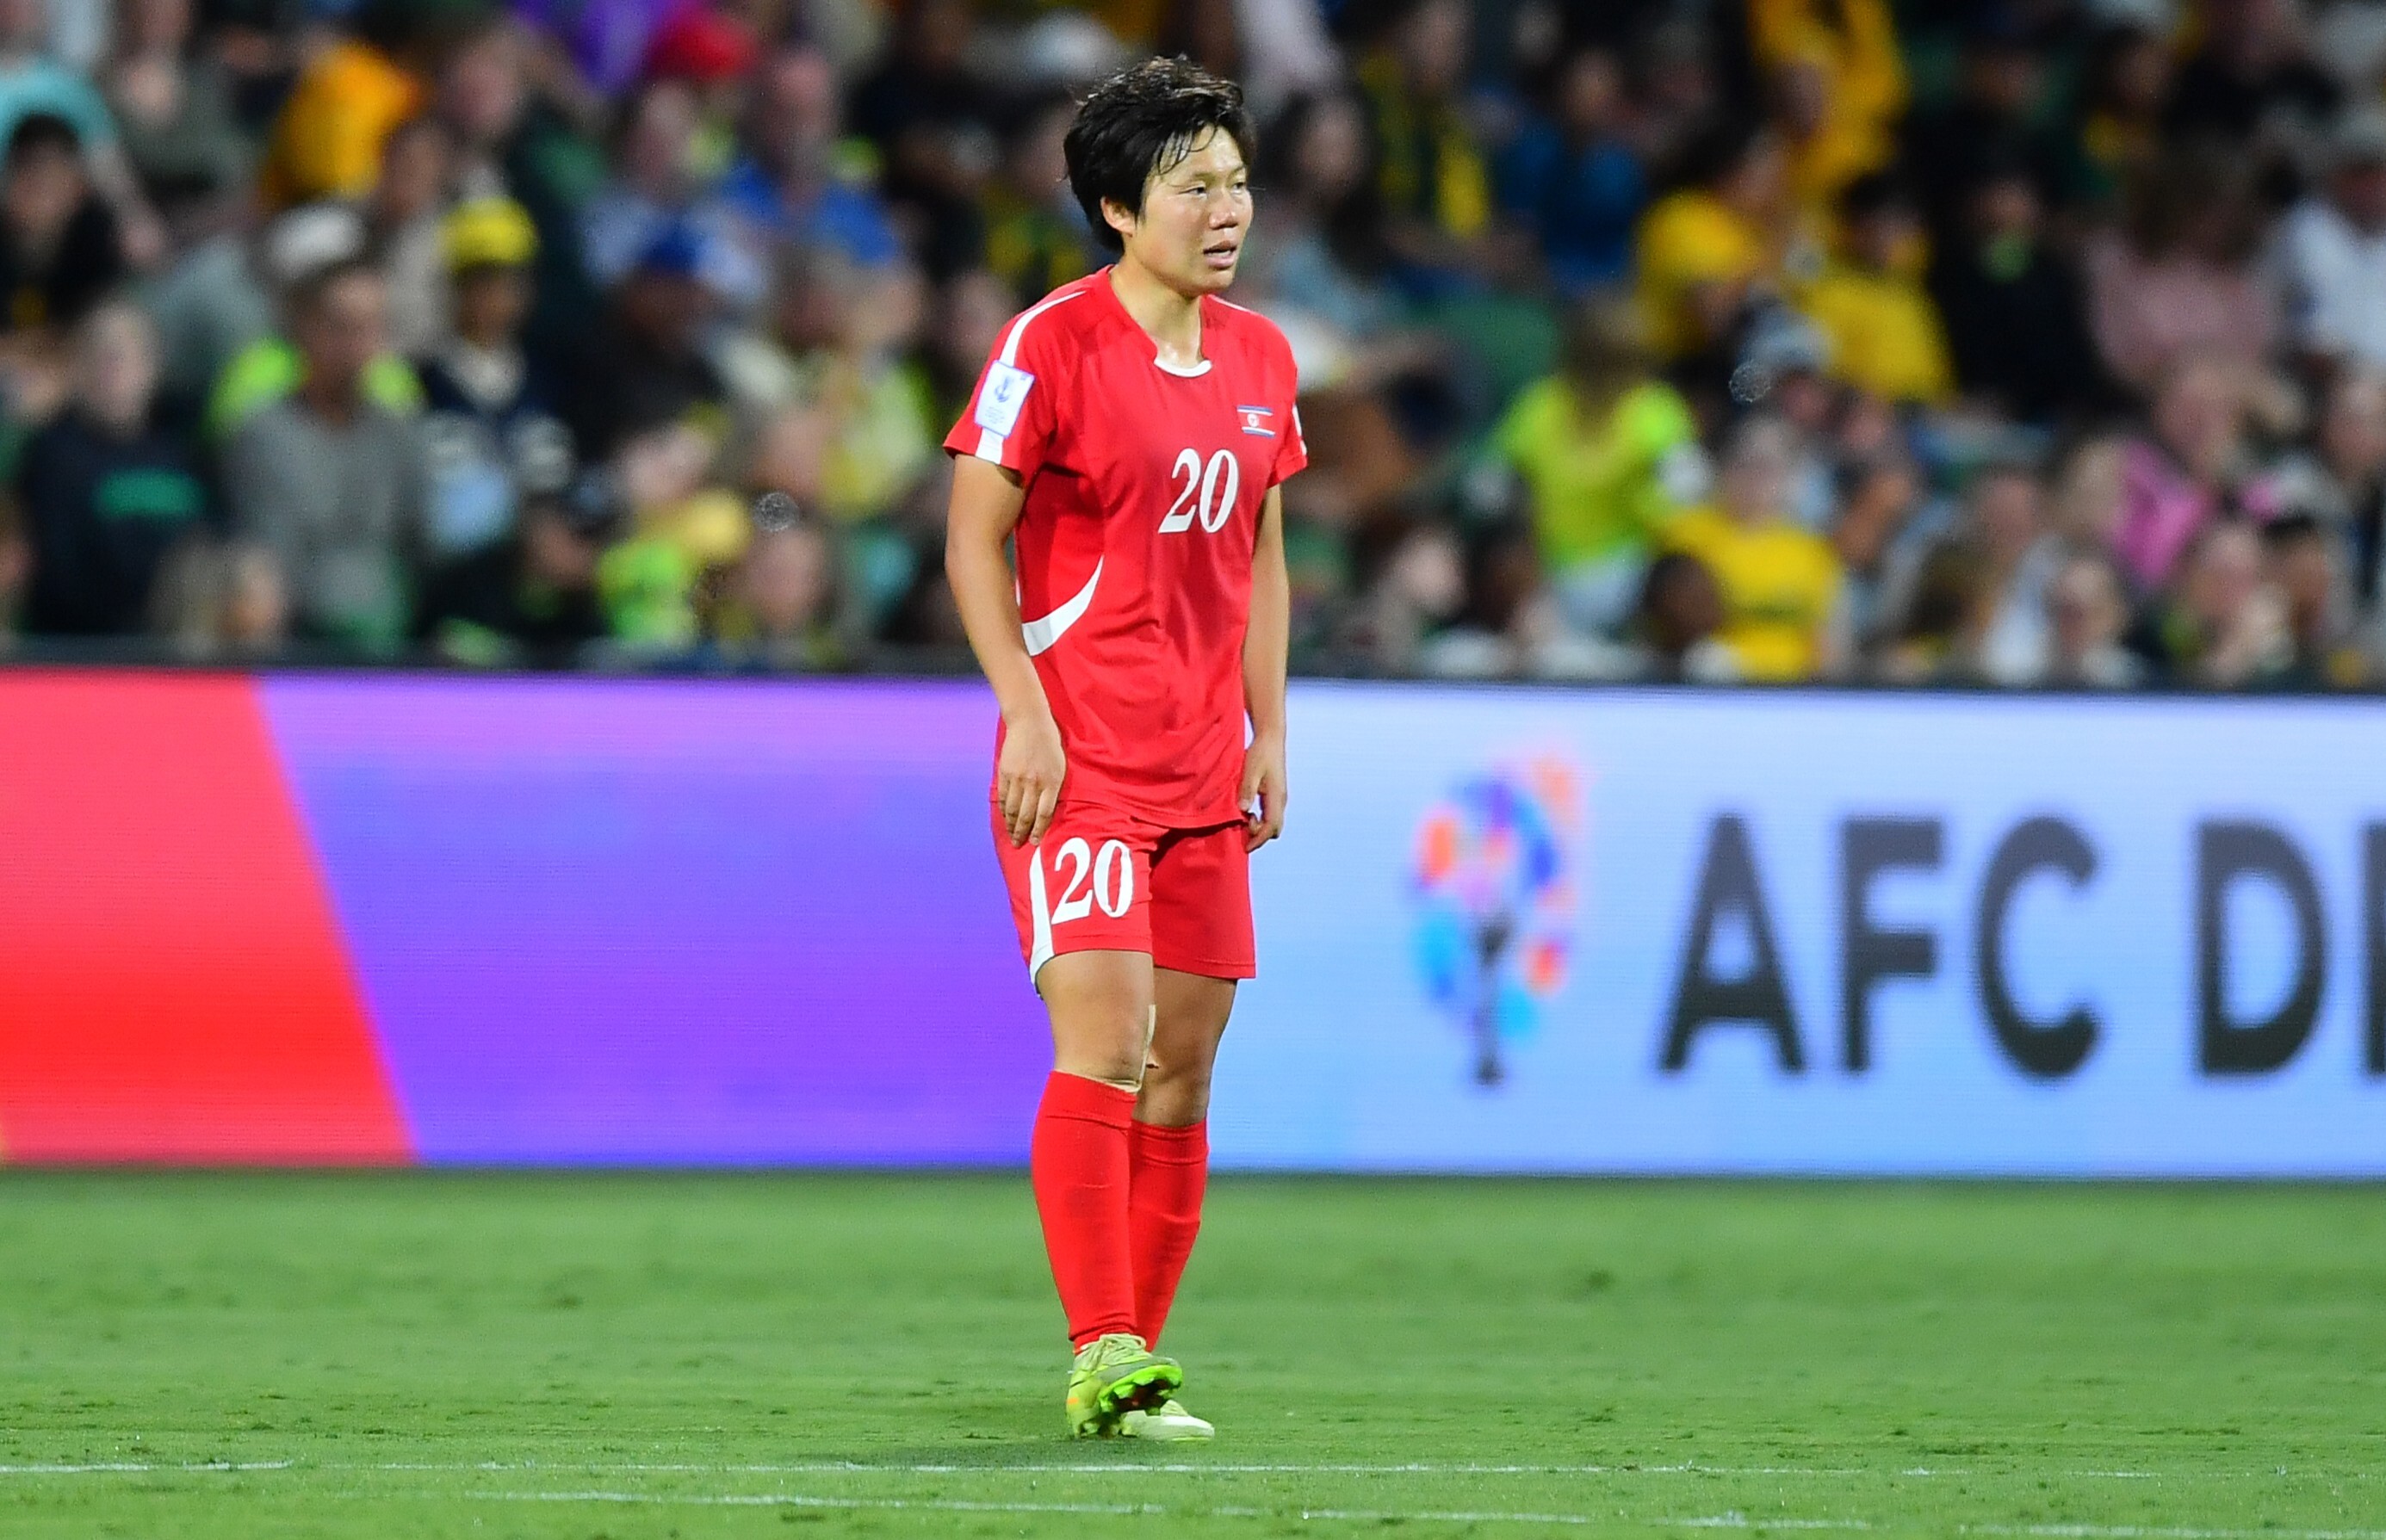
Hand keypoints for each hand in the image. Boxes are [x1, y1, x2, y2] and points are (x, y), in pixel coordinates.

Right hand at [997, 710, 1065, 846]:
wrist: (1029, 723)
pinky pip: (1002, 797)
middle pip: (1026, 815)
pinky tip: (1004, 818)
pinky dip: (1003, 810)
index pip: (1044, 813)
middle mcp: (1034, 783)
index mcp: (1051, 782)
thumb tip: (1046, 811)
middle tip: (1019, 845)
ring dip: (1011, 825)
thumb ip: (1053, 788)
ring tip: (1011, 836)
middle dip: (1022, 833)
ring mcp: (1017, 778)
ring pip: (1012, 809)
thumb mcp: (1060, 766)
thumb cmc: (1050, 744)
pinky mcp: (1004, 773)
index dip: (1039, 830)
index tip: (1034, 842)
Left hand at [1241, 732, 1286, 851]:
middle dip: (1260, 836)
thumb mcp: (1251, 770)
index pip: (1271, 827)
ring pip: (1274, 823)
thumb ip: (1247, 790)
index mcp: (1276, 797)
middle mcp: (1281, 800)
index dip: (1259, 839)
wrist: (1271, 739)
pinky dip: (1261, 821)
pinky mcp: (1276, 794)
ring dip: (1260, 828)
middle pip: (1275, 829)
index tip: (1246, 847)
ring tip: (1244, 821)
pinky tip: (1248, 814)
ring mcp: (1280, 798)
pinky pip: (1271, 815)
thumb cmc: (1260, 753)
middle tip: (1242, 830)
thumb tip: (1244, 811)